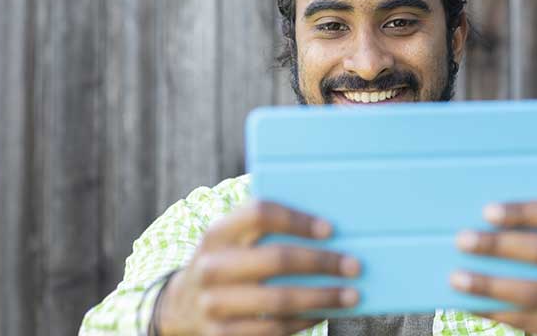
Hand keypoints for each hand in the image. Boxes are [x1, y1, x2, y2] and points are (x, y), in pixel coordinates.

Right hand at [158, 200, 359, 335]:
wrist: (181, 305)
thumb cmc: (228, 260)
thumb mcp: (232, 239)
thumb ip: (266, 228)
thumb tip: (327, 228)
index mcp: (217, 233)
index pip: (259, 213)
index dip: (296, 220)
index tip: (329, 229)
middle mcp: (211, 267)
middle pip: (276, 259)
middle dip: (321, 262)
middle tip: (354, 265)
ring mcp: (214, 304)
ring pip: (280, 301)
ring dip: (323, 298)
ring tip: (352, 295)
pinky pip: (274, 330)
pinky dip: (305, 321)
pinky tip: (324, 312)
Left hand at [450, 201, 536, 335]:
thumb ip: (536, 233)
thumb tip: (479, 225)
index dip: (524, 211)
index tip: (487, 211)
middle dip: (499, 245)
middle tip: (462, 240)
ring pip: (532, 293)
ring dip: (489, 285)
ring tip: (456, 278)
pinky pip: (526, 321)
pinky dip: (494, 311)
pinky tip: (469, 304)